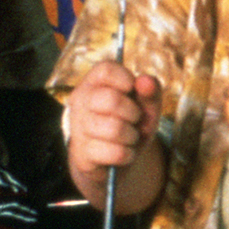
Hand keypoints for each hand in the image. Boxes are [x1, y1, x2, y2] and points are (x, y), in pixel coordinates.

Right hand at [65, 60, 159, 180]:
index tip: (132, 90)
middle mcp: (80, 102)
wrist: (114, 160)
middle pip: (111, 99)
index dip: (126, 78)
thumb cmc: (130, 124)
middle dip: (133, 113)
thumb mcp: (146, 106)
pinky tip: (123, 153)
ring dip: (132, 136)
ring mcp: (78, 128)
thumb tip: (146, 80)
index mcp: (94, 83)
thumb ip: (150, 92)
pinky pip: (115, 153)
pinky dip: (128, 154)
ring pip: (114, 129)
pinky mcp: (81, 154)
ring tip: (128, 137)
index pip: (105, 69)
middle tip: (134, 119)